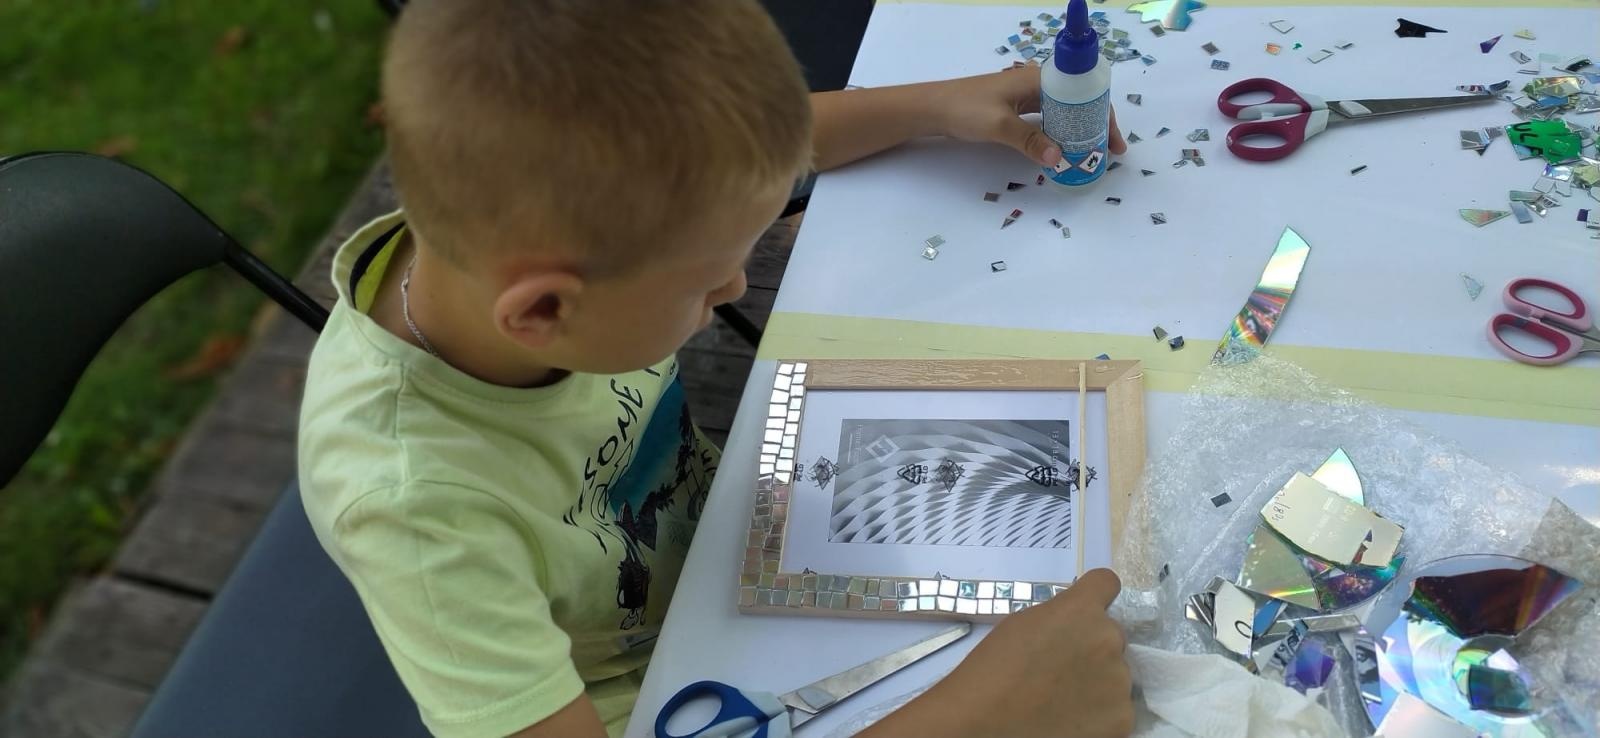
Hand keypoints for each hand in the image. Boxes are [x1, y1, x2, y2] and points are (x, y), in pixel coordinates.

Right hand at [865, 569, 1133, 737]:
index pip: (1107, 583)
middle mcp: (1110, 639)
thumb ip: (1058, 620)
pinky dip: (1100, 715)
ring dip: (1098, 682)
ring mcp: (1120, 682)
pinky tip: (1072, 720)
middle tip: (1062, 670)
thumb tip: (1072, 629)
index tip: (1084, 613)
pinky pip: (1117, 708)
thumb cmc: (992, 671)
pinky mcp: (1123, 719)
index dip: (1095, 597)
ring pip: (1116, 674)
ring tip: (1064, 700)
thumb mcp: (1021, 626)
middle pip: (1111, 636)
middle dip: (1092, 648)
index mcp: (1082, 611)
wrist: (987, 724)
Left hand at [933, 67, 1127, 167]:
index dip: (1104, 115)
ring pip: (1064, 111)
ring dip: (1080, 130)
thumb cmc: (964, 109)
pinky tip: (1064, 148)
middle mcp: (1037, 83)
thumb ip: (1029, 141)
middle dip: (1097, 125)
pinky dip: (1060, 132)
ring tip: (1093, 152)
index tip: (1113, 139)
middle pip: (1079, 102)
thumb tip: (1059, 158)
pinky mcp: (1017, 107)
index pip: (1084, 93)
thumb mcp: (998, 126)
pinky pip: (1048, 118)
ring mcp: (1027, 95)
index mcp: (1038, 79)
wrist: (932, 107)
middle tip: (1109, 151)